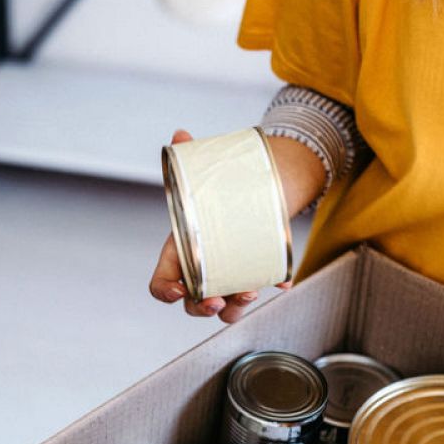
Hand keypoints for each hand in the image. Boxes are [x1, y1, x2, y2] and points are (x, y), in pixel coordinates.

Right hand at [148, 129, 284, 323]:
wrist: (252, 190)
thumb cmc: (218, 191)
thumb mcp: (203, 176)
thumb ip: (189, 158)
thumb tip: (180, 135)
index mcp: (181, 253)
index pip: (162, 284)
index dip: (165, 293)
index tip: (178, 292)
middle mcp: (201, 272)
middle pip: (193, 304)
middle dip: (203, 307)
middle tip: (218, 300)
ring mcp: (226, 279)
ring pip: (225, 309)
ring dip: (234, 307)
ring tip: (250, 291)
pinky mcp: (251, 276)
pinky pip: (258, 292)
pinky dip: (270, 287)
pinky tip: (281, 280)